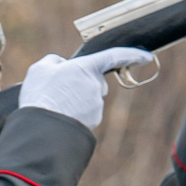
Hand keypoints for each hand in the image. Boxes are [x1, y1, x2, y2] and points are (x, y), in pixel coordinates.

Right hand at [15, 46, 151, 132]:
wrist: (42, 131)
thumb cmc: (40, 97)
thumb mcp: (39, 70)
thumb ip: (54, 61)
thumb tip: (61, 64)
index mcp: (86, 68)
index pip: (114, 56)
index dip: (131, 55)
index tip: (146, 56)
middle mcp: (96, 86)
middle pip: (95, 80)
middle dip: (83, 82)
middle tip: (59, 90)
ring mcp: (96, 105)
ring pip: (89, 98)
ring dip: (76, 100)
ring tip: (54, 105)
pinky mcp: (94, 120)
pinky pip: (86, 113)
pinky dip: (76, 113)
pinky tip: (60, 116)